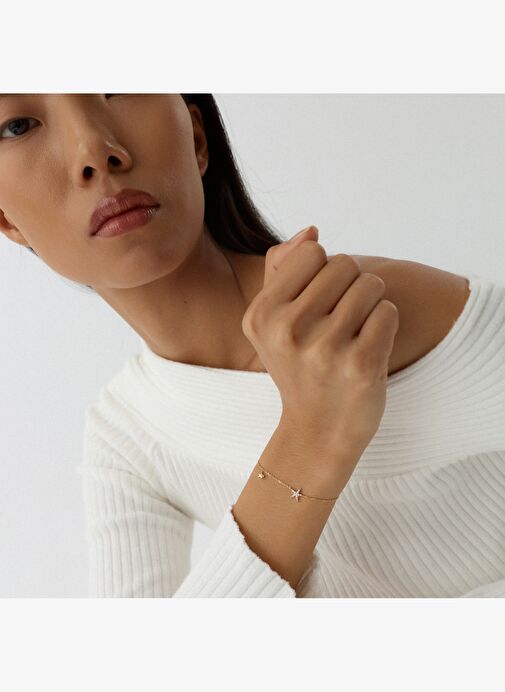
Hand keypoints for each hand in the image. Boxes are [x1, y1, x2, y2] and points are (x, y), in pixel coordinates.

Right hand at [242, 226, 399, 462]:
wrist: (317, 431)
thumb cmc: (299, 366)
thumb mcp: (273, 321)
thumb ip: (283, 269)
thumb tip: (313, 232)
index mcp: (262, 314)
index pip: (313, 252)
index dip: (324, 272)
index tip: (319, 302)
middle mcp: (288, 330)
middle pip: (345, 264)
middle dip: (351, 286)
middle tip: (342, 319)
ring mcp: (324, 350)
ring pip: (371, 285)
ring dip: (372, 304)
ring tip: (355, 332)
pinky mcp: (360, 366)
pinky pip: (388, 312)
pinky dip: (385, 325)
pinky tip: (369, 348)